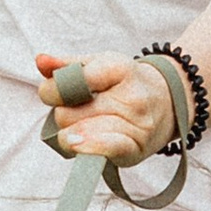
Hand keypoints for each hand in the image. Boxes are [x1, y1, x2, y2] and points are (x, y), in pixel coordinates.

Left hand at [35, 50, 175, 166]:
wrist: (170, 104)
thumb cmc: (125, 84)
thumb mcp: (99, 65)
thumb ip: (67, 65)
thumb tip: (41, 61)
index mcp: (120, 68)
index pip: (72, 81)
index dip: (53, 90)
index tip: (54, 94)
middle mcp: (131, 97)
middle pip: (66, 114)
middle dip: (63, 114)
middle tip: (79, 112)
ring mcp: (135, 124)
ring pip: (76, 134)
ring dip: (71, 134)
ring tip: (87, 126)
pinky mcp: (134, 149)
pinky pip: (103, 150)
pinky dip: (86, 148)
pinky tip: (77, 144)